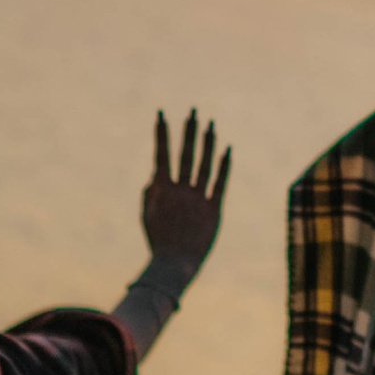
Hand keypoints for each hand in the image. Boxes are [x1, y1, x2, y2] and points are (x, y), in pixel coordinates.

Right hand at [142, 109, 231, 267]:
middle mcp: (180, 190)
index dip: (161, 134)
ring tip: (210, 124)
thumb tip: (155, 174)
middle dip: (188, 131)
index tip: (161, 114)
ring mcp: (198, 199)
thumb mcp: (146, 217)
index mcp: (162, 190)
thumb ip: (149, 194)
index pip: (161, 155)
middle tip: (193, 111)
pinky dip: (225, 166)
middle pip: (186, 154)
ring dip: (207, 143)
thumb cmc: (159, 241)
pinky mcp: (214, 209)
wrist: (174, 264)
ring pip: (204, 164)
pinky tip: (228, 150)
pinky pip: (220, 183)